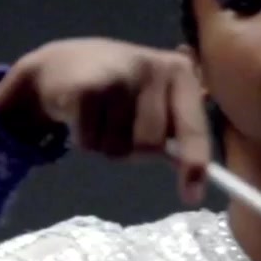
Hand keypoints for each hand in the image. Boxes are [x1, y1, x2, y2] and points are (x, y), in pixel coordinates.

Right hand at [0, 37, 211, 204]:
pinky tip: (80, 113)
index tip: (192, 198)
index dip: (194, 163)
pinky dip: (82, 139)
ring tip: (99, 115)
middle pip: (151, 146)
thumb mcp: (157, 100)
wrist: (64, 62)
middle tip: (119, 124)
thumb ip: (179, 129)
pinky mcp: (85, 88)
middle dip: (133, 149)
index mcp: (180, 73)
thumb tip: (196, 176)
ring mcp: (119, 76)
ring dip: (105, 144)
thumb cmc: (121, 87)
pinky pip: (90, 143)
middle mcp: (153, 68)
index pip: (193, 127)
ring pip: (118, 148)